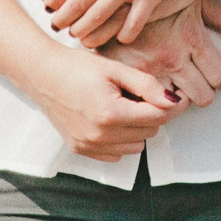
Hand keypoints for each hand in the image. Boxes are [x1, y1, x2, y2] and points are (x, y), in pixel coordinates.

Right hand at [29, 44, 187, 161]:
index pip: (157, 118)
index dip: (173, 105)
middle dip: (151, 113)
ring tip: (121, 104)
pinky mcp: (81, 150)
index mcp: (110, 114)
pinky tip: (109, 118)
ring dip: (137, 128)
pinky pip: (117, 153)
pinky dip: (120, 139)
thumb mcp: (114, 69)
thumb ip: (146, 85)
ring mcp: (89, 146)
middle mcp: (100, 136)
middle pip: (149, 132)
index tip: (179, 96)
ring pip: (136, 145)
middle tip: (138, 92)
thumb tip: (173, 100)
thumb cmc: (76, 67)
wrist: (41, 73)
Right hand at [101, 0, 220, 107]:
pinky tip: (148, 85)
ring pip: (174, 105)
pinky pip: (143, 100)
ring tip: (172, 82)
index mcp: (191, 37)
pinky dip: (148, 96)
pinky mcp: (123, 71)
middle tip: (196, 79)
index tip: (220, 77)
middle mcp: (171, 56)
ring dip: (175, 97)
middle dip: (202, 90)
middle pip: (202, 97)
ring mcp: (146, 67)